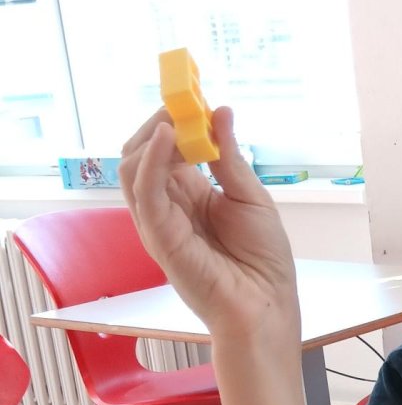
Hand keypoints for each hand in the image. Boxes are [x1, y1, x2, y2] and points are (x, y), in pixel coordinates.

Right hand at [119, 105, 299, 346]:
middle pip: (141, 153)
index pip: (166, 148)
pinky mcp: (160, 238)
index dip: (176, 120)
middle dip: (160, 122)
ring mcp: (159, 222)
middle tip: (184, 104)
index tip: (195, 97)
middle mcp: (168, 206)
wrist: (268, 307)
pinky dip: (151, 161)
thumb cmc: (264, 262)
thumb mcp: (251, 197)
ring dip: (152, 136)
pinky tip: (170, 138)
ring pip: (131, 168)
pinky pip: (143, 194)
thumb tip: (221, 112)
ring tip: (178, 120)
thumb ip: (229, 157)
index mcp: (189, 195)